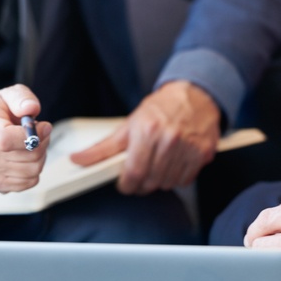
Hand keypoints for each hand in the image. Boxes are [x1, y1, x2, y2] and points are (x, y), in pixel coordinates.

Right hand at [0, 85, 51, 192]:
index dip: (32, 136)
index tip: (43, 127)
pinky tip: (25, 157)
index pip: (5, 140)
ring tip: (30, 144)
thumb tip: (31, 109)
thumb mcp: (9, 95)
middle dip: (42, 142)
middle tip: (38, 132)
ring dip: (40, 156)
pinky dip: (34, 170)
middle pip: (28, 156)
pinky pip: (30, 182)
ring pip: (33, 170)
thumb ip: (22, 98)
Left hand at [70, 81, 220, 194]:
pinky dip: (176, 178)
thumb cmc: (160, 110)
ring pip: (167, 183)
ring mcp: (188, 147)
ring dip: (159, 181)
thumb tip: (78, 160)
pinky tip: (172, 164)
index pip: (134, 172)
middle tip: (140, 174)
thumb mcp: (129, 125)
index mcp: (147, 130)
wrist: (195, 96)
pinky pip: (185, 180)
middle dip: (141, 184)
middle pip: (150, 181)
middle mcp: (169, 139)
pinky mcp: (203, 153)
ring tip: (157, 165)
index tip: (125, 184)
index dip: (126, 185)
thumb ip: (103, 148)